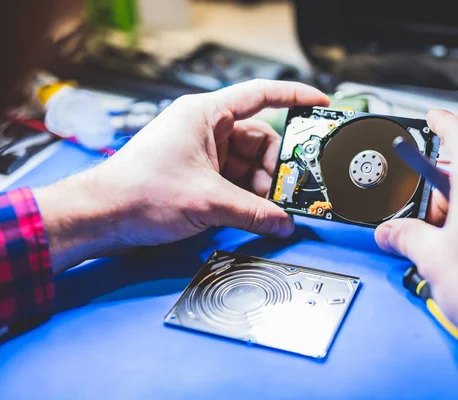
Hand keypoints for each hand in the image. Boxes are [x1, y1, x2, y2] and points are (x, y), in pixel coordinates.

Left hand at [33, 79, 329, 273]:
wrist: (102, 217)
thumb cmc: (138, 192)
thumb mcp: (207, 201)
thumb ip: (253, 213)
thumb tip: (282, 222)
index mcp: (205, 115)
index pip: (260, 95)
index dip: (294, 97)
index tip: (320, 104)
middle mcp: (205, 129)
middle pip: (259, 140)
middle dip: (273, 168)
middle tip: (287, 192)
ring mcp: (202, 153)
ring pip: (248, 165)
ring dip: (260, 188)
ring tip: (266, 210)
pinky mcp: (198, 174)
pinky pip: (234, 180)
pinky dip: (246, 196)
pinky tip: (253, 213)